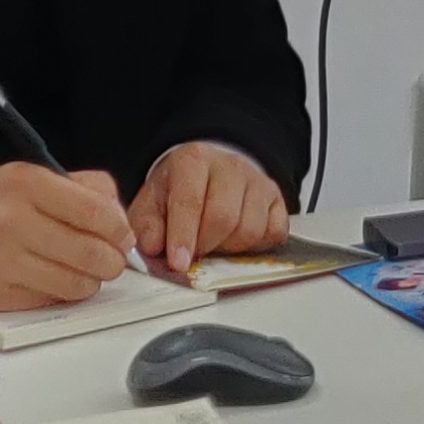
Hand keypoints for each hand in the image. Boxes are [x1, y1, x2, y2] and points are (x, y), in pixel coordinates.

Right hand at [0, 162, 132, 309]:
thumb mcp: (23, 176)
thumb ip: (78, 188)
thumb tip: (118, 217)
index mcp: (25, 183)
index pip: (97, 212)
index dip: (120, 228)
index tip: (121, 234)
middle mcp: (14, 221)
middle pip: (94, 253)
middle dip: (112, 260)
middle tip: (109, 257)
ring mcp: (3, 262)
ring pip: (78, 283)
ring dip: (90, 280)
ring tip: (81, 269)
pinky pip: (51, 300)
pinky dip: (61, 292)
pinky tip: (51, 278)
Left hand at [130, 140, 291, 270]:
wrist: (207, 172)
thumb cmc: (178, 190)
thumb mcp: (151, 202)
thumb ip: (146, 225)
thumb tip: (153, 245)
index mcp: (193, 160)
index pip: (190, 202)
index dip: (183, 237)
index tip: (178, 263)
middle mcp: (230, 165)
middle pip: (224, 218)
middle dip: (206, 245)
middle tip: (195, 252)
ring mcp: (258, 181)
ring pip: (251, 228)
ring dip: (230, 248)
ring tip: (215, 242)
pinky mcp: (277, 198)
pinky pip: (274, 232)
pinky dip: (256, 246)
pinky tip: (237, 240)